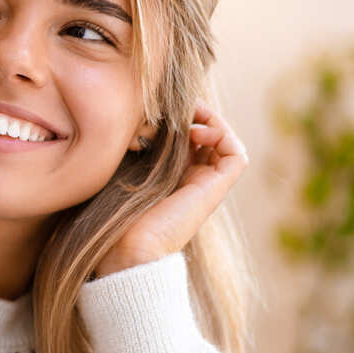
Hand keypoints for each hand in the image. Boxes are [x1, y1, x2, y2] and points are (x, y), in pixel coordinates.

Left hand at [94, 104, 248, 277]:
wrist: (131, 247)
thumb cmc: (118, 215)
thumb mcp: (124, 172)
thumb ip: (135, 148)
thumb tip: (135, 118)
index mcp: (172, 177)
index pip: (188, 139)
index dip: (181, 118)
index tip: (160, 109)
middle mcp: (193, 180)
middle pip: (208, 137)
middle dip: (196, 115)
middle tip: (177, 105)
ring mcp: (207, 185)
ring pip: (224, 143)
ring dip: (211, 121)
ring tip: (188, 116)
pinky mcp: (217, 189)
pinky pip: (236, 155)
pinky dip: (222, 136)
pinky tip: (197, 132)